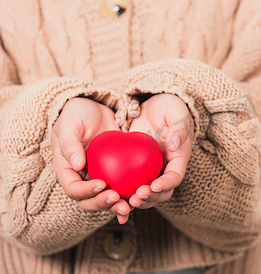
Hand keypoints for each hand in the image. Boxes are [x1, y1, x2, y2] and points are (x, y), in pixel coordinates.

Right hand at [51, 98, 131, 223]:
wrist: (96, 107)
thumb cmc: (78, 113)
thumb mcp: (70, 123)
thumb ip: (70, 143)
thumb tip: (77, 166)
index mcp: (67, 169)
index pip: (73, 188)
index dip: (85, 191)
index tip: (101, 184)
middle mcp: (81, 178)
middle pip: (88, 201)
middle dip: (102, 203)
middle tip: (117, 198)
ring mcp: (98, 177)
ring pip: (105, 199)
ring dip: (116, 206)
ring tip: (129, 206)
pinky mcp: (115, 173)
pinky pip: (121, 188)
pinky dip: (129, 196)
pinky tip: (141, 198)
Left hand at [128, 93, 193, 208]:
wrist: (154, 104)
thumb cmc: (169, 106)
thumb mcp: (177, 112)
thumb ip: (179, 128)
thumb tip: (175, 146)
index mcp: (179, 158)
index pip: (175, 177)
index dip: (166, 185)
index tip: (153, 186)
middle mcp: (166, 167)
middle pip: (162, 192)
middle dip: (150, 198)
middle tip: (136, 197)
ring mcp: (151, 169)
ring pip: (147, 192)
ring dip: (138, 200)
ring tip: (126, 201)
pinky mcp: (137, 167)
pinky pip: (131, 183)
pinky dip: (124, 192)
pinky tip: (112, 194)